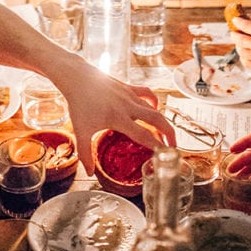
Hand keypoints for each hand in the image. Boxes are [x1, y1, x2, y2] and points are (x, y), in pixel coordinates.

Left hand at [55, 60, 172, 171]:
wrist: (77, 78)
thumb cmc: (78, 104)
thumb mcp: (81, 131)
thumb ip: (85, 154)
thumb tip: (90, 173)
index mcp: (119, 118)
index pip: (144, 135)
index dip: (157, 146)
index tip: (165, 156)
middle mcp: (128, 106)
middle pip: (157, 119)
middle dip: (169, 133)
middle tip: (173, 146)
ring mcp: (129, 94)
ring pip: (153, 107)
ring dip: (162, 120)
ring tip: (165, 133)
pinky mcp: (127, 86)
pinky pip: (146, 93)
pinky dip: (153, 102)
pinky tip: (153, 109)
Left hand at [230, 16, 250, 88]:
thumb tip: (246, 17)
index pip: (247, 25)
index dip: (238, 21)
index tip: (234, 19)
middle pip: (241, 39)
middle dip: (234, 34)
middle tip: (234, 32)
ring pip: (241, 51)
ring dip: (238, 46)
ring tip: (240, 42)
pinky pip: (247, 63)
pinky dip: (243, 57)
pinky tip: (246, 53)